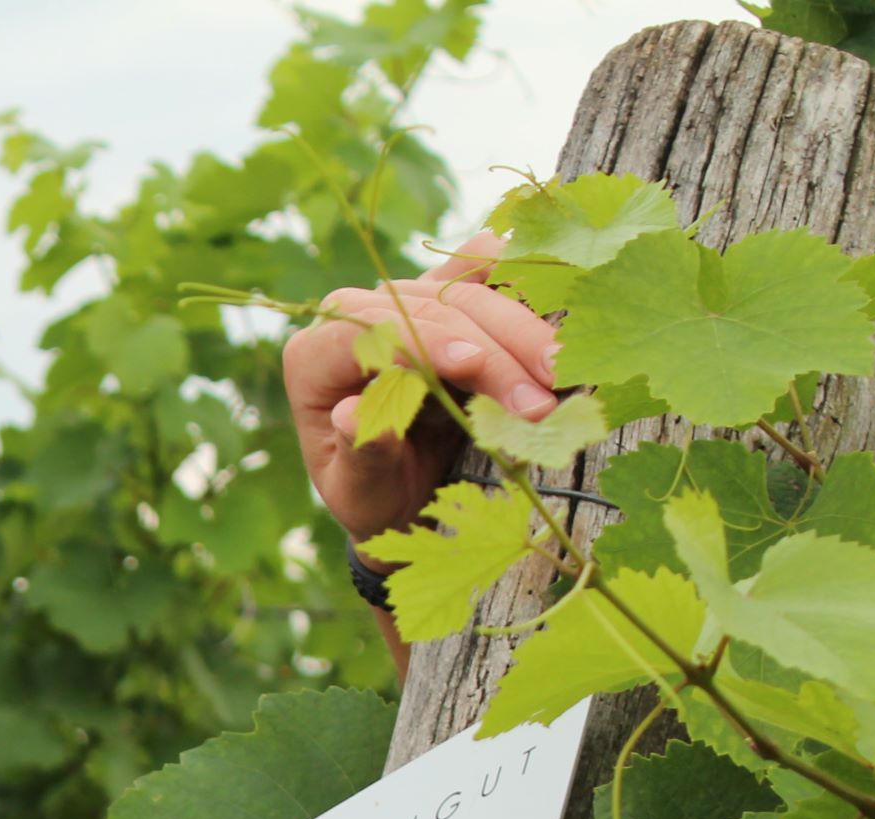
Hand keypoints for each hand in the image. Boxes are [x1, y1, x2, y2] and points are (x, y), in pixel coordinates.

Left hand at [284, 235, 562, 553]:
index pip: (365, 330)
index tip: (472, 364)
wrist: (402, 490)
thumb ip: (359, 457)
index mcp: (313, 360)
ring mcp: (404, 298)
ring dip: (520, 332)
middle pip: (427, 308)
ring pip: (466, 290)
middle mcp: (355, 316)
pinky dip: (520, 280)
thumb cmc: (374, 496)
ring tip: (560, 377)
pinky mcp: (446, 293)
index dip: (421, 341)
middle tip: (537, 400)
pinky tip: (553, 306)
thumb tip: (352, 415)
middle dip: (490, 351)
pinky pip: (483, 267)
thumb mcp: (360, 493)